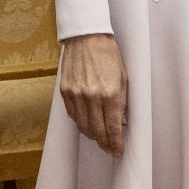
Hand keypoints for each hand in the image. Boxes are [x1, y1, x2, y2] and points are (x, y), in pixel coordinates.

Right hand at [59, 33, 127, 157]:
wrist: (86, 37)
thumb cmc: (108, 54)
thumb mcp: (123, 77)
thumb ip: (123, 102)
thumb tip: (122, 123)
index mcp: (109, 93)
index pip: (113, 127)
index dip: (116, 143)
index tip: (118, 151)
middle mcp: (91, 97)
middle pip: (96, 131)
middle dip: (104, 143)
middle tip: (109, 148)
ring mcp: (76, 95)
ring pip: (82, 126)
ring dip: (92, 135)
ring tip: (99, 138)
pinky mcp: (65, 91)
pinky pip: (72, 115)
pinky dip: (80, 122)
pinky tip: (87, 123)